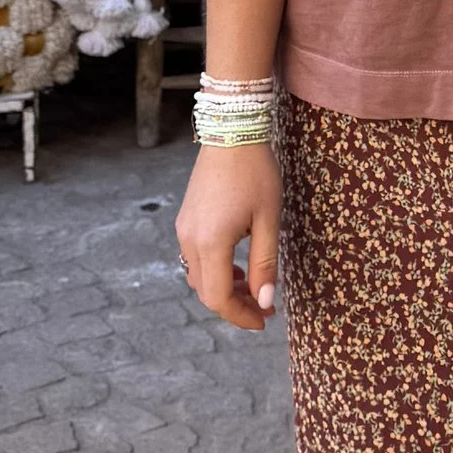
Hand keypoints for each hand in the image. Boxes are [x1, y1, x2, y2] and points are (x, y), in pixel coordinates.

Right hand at [177, 142, 281, 328]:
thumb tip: (265, 302)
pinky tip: (237, 267)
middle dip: (234, 306)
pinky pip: (195, 258)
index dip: (240, 316)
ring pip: (199, 277)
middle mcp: (190, 239)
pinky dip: (215, 271)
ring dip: (224, 289)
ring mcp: (184, 229)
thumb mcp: (269, 220)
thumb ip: (265, 264)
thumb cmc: (255, 173)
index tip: (264, 320)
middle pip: (206, 292)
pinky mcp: (185, 220)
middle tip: (264, 307)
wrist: (231, 132)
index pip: (219, 298)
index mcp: (211, 242)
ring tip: (254, 287)